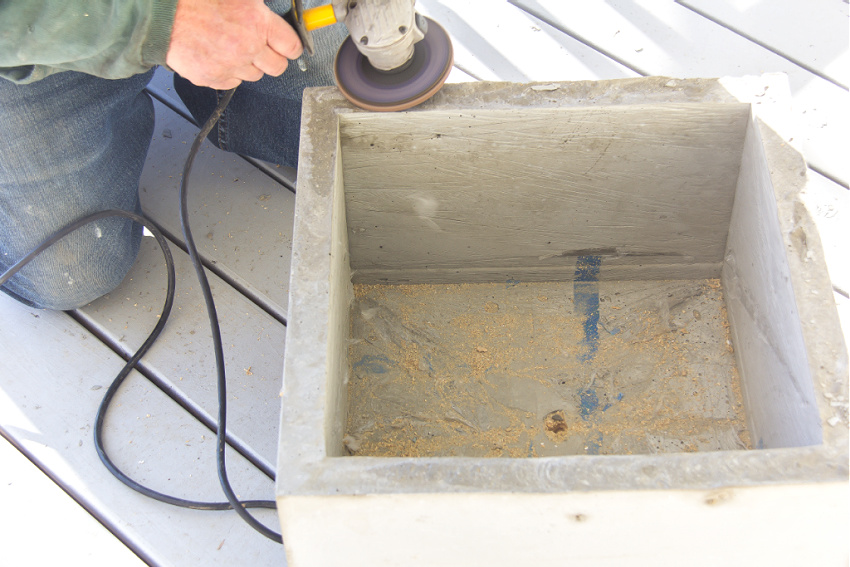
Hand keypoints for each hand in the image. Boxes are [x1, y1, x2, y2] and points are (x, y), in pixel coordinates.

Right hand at [166, 0, 302, 89]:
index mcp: (257, 22)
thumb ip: (258, 6)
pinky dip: (227, 72)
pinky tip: (217, 54)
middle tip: (261, 47)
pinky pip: (231, 83)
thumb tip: (274, 16)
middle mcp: (246, 47)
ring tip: (231, 45)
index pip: (292, 46)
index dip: (291, 46)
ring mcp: (229, 65)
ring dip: (248, 64)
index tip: (288, 46)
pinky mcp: (212, 77)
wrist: (161, 12)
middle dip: (271, 57)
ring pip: (254, 76)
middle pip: (277, 67)